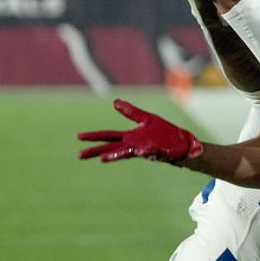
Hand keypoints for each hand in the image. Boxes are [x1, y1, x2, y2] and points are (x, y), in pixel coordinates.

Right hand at [77, 99, 202, 163]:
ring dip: (114, 155)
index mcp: (129, 136)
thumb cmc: (163, 131)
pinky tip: (141, 152)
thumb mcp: (145, 118)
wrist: (181, 142)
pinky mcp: (156, 152)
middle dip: (96, 151)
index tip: (78, 137)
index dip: (94, 136)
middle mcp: (133, 145)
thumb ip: (131, 111)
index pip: (108, 136)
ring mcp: (143, 149)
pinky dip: (145, 152)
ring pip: (126, 153)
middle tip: (79, 155)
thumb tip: (115, 102)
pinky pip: (149, 152)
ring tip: (102, 159)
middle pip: (110, 147)